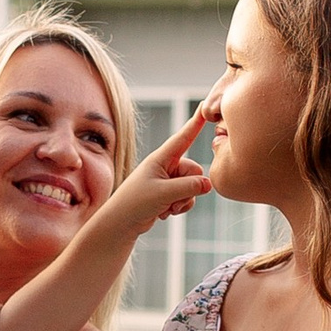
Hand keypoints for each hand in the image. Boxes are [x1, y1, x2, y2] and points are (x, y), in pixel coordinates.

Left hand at [96, 102, 221, 233]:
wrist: (120, 223)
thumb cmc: (134, 203)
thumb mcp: (163, 193)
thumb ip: (189, 187)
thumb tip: (209, 184)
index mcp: (161, 158)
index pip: (184, 136)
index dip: (196, 122)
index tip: (205, 106)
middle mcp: (166, 166)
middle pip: (195, 171)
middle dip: (188, 189)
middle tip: (171, 199)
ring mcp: (168, 180)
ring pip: (193, 187)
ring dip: (182, 201)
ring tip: (164, 207)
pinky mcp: (168, 194)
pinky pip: (187, 198)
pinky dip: (179, 207)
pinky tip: (163, 212)